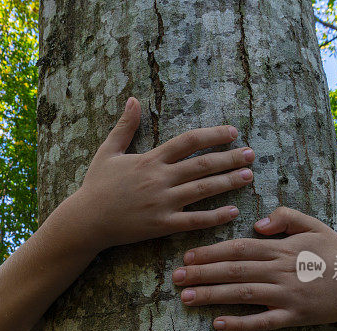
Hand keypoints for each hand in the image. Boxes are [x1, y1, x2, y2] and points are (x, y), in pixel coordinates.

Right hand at [72, 96, 255, 249]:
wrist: (86, 221)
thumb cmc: (97, 186)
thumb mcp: (108, 151)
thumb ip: (124, 126)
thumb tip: (133, 99)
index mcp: (150, 160)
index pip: (189, 142)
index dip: (213, 135)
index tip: (233, 132)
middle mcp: (160, 179)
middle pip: (202, 165)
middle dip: (229, 158)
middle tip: (251, 154)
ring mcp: (162, 203)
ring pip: (202, 190)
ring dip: (228, 182)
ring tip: (248, 176)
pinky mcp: (162, 225)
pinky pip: (194, 221)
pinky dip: (215, 216)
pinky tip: (233, 211)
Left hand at [172, 206, 336, 330]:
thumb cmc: (336, 253)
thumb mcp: (314, 225)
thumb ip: (284, 217)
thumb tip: (255, 224)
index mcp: (282, 248)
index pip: (239, 248)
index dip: (211, 252)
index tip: (187, 257)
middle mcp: (280, 271)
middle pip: (234, 270)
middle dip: (202, 274)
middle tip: (175, 278)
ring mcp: (287, 295)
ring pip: (242, 295)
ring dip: (212, 296)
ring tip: (186, 298)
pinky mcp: (294, 317)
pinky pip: (263, 322)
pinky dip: (240, 324)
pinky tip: (218, 324)